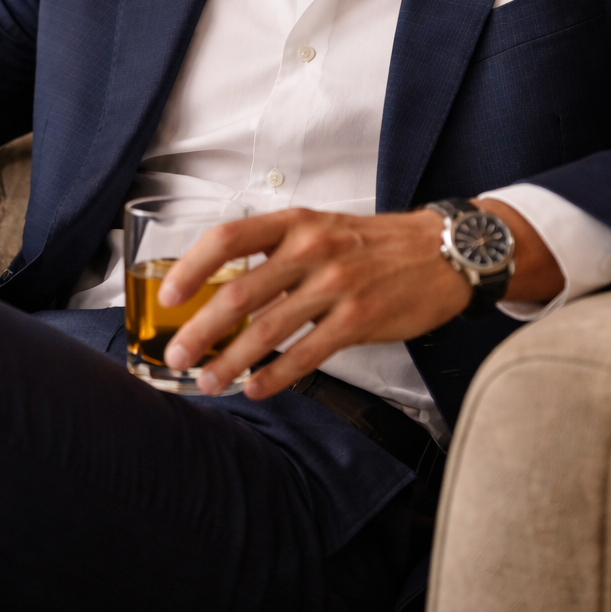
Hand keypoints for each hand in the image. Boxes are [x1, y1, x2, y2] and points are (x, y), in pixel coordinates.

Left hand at [158, 201, 562, 399]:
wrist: (443, 252)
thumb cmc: (374, 244)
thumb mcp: (321, 228)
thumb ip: (276, 253)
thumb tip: (223, 288)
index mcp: (295, 223)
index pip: (228, 238)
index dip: (192, 267)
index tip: (167, 296)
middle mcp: (312, 249)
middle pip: (240, 291)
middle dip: (201, 329)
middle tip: (176, 353)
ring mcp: (337, 286)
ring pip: (269, 329)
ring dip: (231, 360)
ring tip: (207, 380)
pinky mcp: (359, 320)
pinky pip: (307, 355)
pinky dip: (276, 376)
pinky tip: (256, 388)